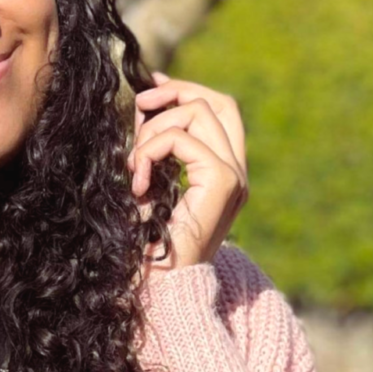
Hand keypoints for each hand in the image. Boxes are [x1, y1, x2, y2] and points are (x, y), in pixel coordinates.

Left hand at [126, 71, 248, 273]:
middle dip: (173, 94)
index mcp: (225, 170)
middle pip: (217, 102)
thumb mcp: (151, 178)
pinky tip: (138, 184)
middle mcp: (237, 171)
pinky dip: (150, 151)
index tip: (151, 87)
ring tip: (134, 165)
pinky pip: (181, 140)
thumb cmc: (147, 239)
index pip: (221, 108)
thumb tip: (148, 99)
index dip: (186, 89)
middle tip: (139, 107)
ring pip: (198, 113)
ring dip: (153, 130)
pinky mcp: (221, 183)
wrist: (158, 284)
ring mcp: (234, 177)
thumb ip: (155, 143)